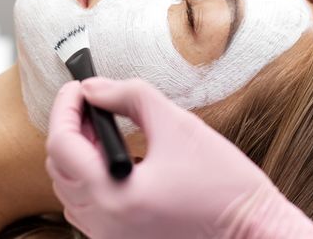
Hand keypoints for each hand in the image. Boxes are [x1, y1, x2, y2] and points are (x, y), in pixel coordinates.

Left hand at [46, 78, 312, 237]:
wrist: (253, 231)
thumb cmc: (224, 185)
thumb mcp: (177, 125)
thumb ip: (129, 97)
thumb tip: (96, 88)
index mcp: (113, 195)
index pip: (61, 144)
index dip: (65, 108)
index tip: (77, 87)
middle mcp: (104, 224)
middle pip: (59, 167)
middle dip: (70, 127)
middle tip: (91, 103)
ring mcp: (110, 237)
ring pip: (70, 189)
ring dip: (78, 152)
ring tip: (101, 126)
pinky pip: (87, 206)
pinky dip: (90, 176)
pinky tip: (112, 155)